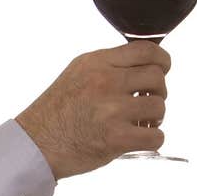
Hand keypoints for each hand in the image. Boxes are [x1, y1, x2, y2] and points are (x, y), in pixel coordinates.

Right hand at [14, 40, 171, 178]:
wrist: (34, 145)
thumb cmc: (55, 113)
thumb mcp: (77, 74)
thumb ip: (107, 67)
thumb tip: (142, 68)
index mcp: (97, 63)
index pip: (145, 50)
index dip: (162, 60)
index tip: (162, 71)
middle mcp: (105, 82)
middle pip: (157, 78)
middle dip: (158, 92)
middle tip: (146, 104)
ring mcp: (111, 110)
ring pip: (159, 107)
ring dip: (155, 118)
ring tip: (141, 124)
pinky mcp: (116, 138)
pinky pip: (155, 137)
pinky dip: (153, 140)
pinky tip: (140, 140)